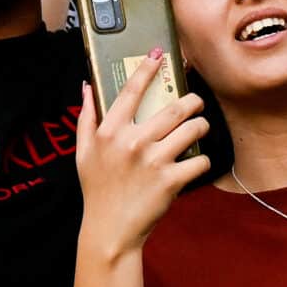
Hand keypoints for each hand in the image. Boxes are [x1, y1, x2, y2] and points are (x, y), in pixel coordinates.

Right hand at [74, 55, 209, 262]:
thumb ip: (86, 118)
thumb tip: (87, 87)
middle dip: (192, 101)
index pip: (131, 91)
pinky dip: (203, 160)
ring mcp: (153, 161)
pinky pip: (199, 160)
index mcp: (109, 132)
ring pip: (192, 129)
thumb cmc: (97, 190)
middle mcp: (132, 142)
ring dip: (201, 126)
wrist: (110, 231)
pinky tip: (196, 162)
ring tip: (200, 127)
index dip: (146, 69)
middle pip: (174, 108)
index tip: (158, 55)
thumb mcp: (83, 153)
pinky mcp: (171, 180)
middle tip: (195, 103)